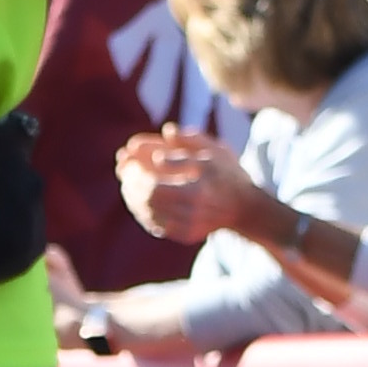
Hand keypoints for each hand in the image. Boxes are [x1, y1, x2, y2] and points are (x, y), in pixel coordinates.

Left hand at [116, 121, 246, 243]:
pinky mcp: (186, 235)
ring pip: (149, 212)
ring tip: (127, 182)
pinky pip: (155, 225)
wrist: (244, 208)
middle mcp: (196, 206)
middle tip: (123, 169)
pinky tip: (137, 199)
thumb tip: (168, 131)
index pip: (155, 177)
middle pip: (149, 196)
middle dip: (130, 181)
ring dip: (132, 196)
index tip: (125, 154)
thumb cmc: (227, 172)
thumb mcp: (215, 149)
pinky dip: (141, 211)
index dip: (136, 166)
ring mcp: (191, 223)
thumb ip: (191, 139)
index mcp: (201, 182)